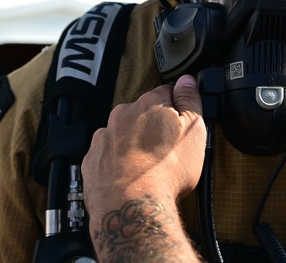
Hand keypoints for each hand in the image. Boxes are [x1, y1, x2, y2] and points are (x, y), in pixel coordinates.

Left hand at [82, 75, 205, 213]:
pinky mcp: (91, 160)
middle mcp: (122, 115)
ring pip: (122, 133)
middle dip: (152, 126)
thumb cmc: (166, 171)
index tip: (180, 125)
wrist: (132, 206)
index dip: (177, 109)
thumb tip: (187, 80)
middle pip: (142, 113)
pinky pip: (106, 155)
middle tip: (166, 151)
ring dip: (133, 144)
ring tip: (148, 167)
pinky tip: (130, 176)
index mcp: (149, 103)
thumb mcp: (194, 132)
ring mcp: (104, 137)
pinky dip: (116, 162)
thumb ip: (190, 100)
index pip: (166, 92)